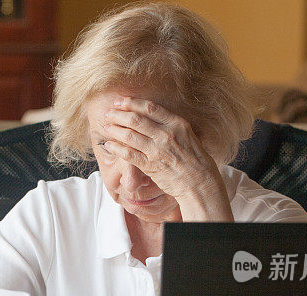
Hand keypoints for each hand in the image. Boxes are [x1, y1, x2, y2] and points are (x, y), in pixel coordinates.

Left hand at [102, 96, 232, 220]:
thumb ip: (169, 125)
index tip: (120, 101)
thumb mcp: (186, 135)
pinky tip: (109, 145)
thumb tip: (148, 116)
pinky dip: (117, 148)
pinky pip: (129, 154)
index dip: (131, 103)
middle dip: (118, 115)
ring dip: (115, 130)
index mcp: (177, 124)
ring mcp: (158, 151)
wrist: (200, 182)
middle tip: (108, 114)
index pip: (150, 108)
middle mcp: (167, 135)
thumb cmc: (194, 159)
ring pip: (130, 135)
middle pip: (136, 120)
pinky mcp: (151, 166)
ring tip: (106, 128)